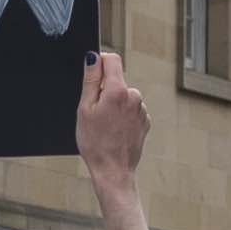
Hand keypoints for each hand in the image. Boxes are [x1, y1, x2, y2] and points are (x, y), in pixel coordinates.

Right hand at [77, 50, 149, 197]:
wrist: (113, 171)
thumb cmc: (95, 143)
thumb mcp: (85, 109)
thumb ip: (90, 80)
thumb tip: (93, 58)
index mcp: (118, 90)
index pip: (112, 59)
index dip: (99, 62)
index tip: (91, 75)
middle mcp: (134, 97)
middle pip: (117, 80)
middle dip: (105, 89)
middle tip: (95, 112)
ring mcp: (141, 110)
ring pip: (124, 96)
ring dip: (114, 104)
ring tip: (105, 125)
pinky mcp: (145, 121)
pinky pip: (131, 110)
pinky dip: (123, 115)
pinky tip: (114, 131)